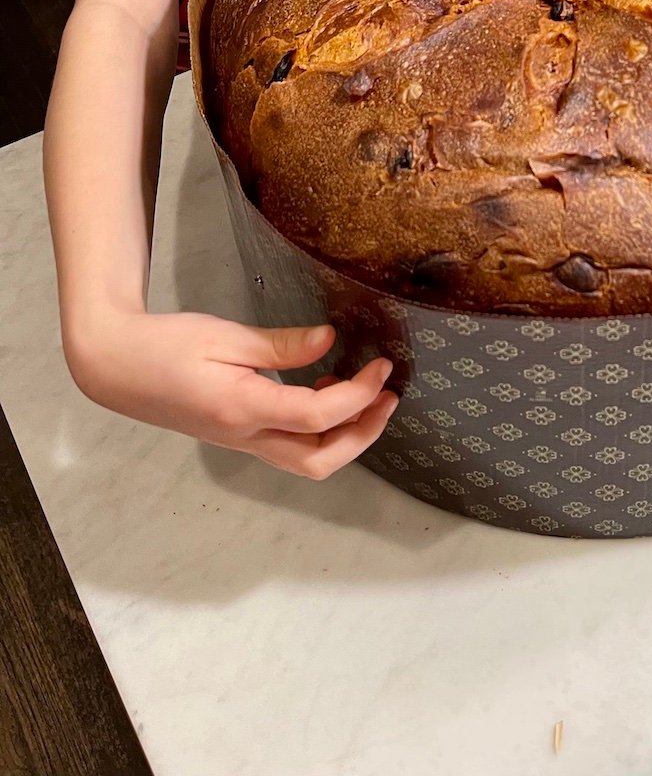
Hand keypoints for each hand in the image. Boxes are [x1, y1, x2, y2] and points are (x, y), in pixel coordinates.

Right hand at [68, 312, 396, 478]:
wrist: (117, 367)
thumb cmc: (166, 345)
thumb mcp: (226, 336)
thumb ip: (281, 345)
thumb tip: (330, 341)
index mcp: (243, 409)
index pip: (318, 415)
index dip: (360, 394)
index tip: (381, 366)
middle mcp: (245, 437)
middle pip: (319, 461)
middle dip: (364, 434)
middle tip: (388, 396)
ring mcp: (240, 442)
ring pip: (306, 459)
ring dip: (344, 435)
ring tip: (364, 392)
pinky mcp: (237, 436)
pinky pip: (289, 446)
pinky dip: (318, 428)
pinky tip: (322, 390)